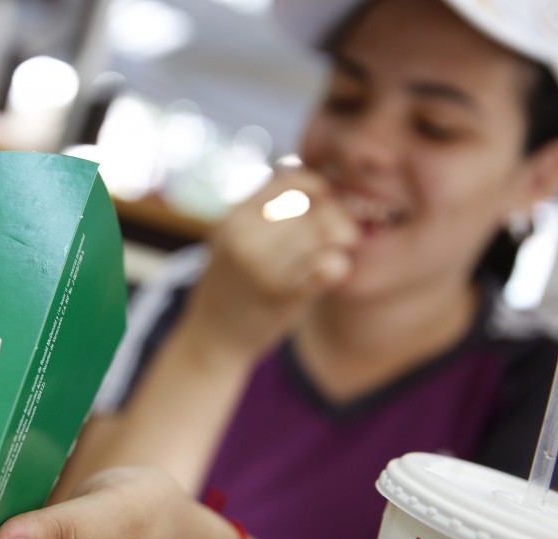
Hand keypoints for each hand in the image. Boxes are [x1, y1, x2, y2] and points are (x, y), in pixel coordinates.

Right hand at [184, 167, 356, 362]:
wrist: (211, 338)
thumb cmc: (232, 285)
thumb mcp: (233, 237)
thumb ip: (267, 211)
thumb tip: (318, 186)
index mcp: (234, 218)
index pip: (289, 182)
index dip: (317, 188)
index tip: (327, 203)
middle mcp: (244, 237)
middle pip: (312, 210)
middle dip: (336, 219)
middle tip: (346, 235)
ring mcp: (261, 266)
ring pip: (324, 234)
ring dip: (341, 241)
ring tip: (339, 253)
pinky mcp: (281, 296)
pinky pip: (326, 267)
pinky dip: (337, 266)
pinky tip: (337, 270)